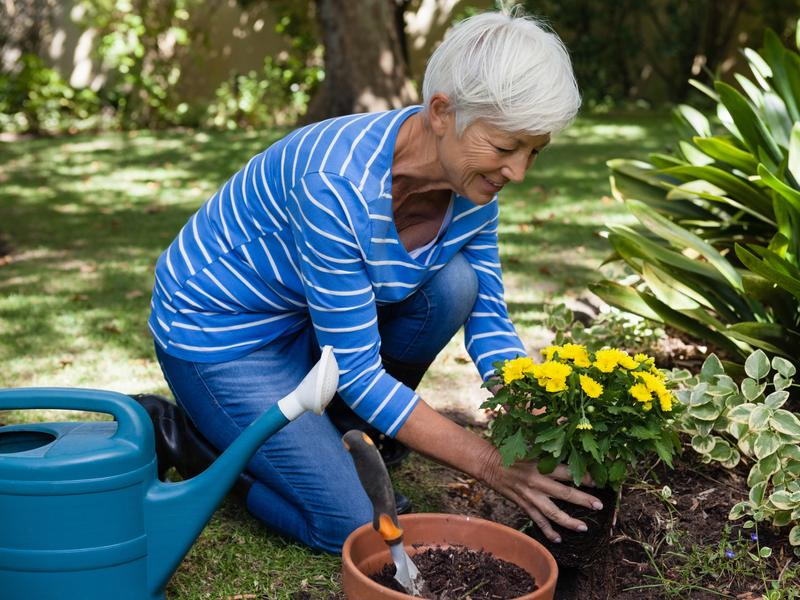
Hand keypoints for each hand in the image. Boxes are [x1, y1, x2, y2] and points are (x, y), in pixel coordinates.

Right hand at [481, 458, 602, 542]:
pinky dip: (547, 531)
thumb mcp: (532, 450)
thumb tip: (570, 453)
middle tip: (599, 506)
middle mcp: (537, 482)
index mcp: (541, 465)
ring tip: (584, 528)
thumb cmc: (512, 454)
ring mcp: (530, 496)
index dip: (584, 476)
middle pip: (565, 493)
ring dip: (569, 521)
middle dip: (584, 500)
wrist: (489, 464)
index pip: (567, 472)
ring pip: (553, 512)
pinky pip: (537, 520)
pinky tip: (558, 539)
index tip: (598, 480)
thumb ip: (549, 455)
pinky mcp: (523, 504)